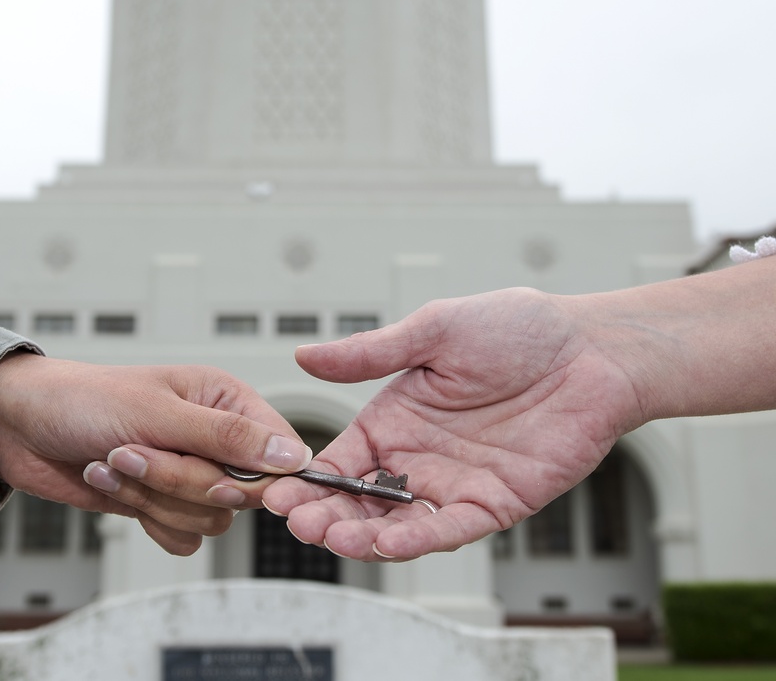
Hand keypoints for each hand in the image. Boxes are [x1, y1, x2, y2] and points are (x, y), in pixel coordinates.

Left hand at [0, 354, 309, 554]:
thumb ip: (227, 437)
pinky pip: (183, 539)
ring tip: (114, 464)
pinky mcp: (164, 503)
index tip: (221, 485)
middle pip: (239, 494)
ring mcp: (189, 474)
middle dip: (181, 483)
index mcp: (226, 402)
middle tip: (134, 454)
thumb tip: (294, 456)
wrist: (20, 427)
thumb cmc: (83, 400)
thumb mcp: (157, 412)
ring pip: (210, 520)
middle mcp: (215, 440)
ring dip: (154, 498)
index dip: (257, 478)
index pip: (276, 452)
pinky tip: (113, 485)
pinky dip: (146, 518)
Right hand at [262, 287, 644, 560]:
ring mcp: (454, 483)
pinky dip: (418, 539)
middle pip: (360, 501)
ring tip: (335, 539)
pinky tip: (388, 542)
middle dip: (327, 517)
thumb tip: (304, 355)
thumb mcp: (433, 331)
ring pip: (397, 524)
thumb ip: (370, 354)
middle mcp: (418, 457)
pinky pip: (450, 528)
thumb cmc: (518, 329)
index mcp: (395, 418)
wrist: (592, 349)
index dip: (309, 481)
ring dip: (364, 536)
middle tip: (301, 525)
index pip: (340, 461)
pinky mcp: (495, 503)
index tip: (281, 493)